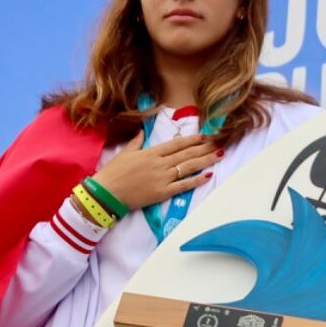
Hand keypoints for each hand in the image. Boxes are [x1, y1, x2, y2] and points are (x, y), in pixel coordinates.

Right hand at [91, 130, 219, 209]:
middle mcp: (160, 163)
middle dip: (205, 147)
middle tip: (220, 142)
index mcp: (151, 153)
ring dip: (206, 160)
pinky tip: (208, 175)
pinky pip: (184, 186)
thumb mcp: (124, 153)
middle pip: (187, 154)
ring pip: (189, 167)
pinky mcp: (163, 192)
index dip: (192, 139)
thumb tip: (142, 131)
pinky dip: (197, 180)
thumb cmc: (112, 173)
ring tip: (220, 154)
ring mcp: (163, 178)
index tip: (205, 135)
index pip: (177, 144)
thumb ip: (136, 142)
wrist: (105, 194)